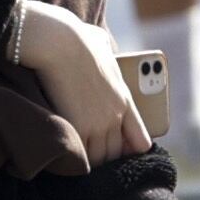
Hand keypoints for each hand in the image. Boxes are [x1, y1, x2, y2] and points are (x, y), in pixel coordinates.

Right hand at [14, 2, 151, 167]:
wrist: (59, 43)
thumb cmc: (78, 39)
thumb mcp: (103, 44)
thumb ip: (107, 53)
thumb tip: (102, 46)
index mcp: (125, 99)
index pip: (140, 140)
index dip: (131, 149)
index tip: (121, 150)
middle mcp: (115, 117)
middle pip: (116, 153)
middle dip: (106, 156)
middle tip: (94, 156)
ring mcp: (96, 125)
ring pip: (98, 158)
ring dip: (90, 160)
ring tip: (80, 160)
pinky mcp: (77, 129)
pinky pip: (80, 156)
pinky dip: (74, 159)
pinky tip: (67, 158)